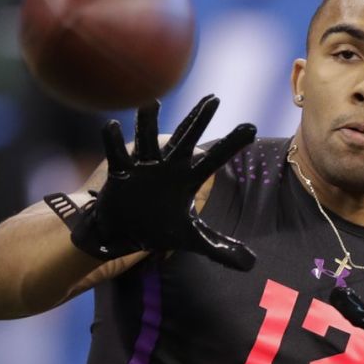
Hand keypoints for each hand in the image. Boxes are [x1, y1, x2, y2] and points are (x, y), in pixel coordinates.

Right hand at [50, 95, 257, 270]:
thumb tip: (251, 264)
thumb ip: (221, 248)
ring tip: (152, 102)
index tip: (252, 127)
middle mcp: (167, 167)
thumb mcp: (192, 239)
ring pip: (146, 140)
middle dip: (198, 119)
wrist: (123, 233)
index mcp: (186, 178)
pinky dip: (112, 142)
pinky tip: (111, 127)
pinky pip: (116, 155)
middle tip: (214, 99)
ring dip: (148, 122)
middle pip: (185, 139)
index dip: (232, 144)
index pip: (214, 159)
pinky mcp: (120, 174)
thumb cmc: (158, 228)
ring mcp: (143, 168)